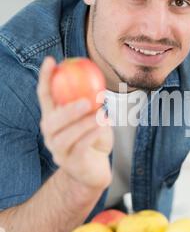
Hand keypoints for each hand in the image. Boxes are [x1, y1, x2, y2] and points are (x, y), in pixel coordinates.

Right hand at [37, 57, 112, 189]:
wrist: (95, 171)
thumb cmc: (93, 140)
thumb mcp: (93, 117)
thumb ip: (92, 102)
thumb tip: (98, 78)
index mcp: (52, 118)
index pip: (44, 95)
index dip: (45, 77)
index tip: (51, 60)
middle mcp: (50, 134)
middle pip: (51, 120)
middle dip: (67, 110)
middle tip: (85, 101)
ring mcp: (58, 151)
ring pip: (65, 136)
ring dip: (83, 124)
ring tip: (100, 116)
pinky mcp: (70, 164)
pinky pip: (80, 148)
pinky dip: (92, 135)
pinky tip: (103, 126)